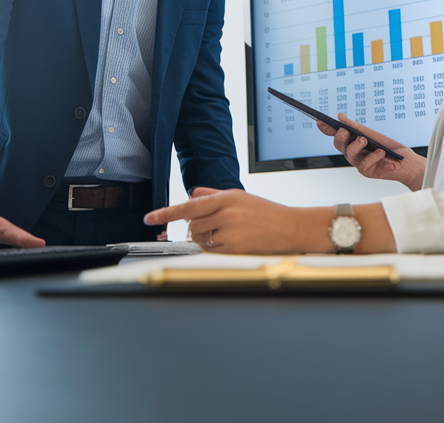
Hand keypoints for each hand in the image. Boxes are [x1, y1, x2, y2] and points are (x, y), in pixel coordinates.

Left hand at [144, 190, 326, 253]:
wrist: (293, 227)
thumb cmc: (269, 213)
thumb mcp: (241, 198)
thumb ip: (214, 195)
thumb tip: (193, 193)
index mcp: (227, 196)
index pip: (189, 204)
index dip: (166, 212)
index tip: (149, 218)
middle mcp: (227, 211)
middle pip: (192, 224)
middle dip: (197, 228)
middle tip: (215, 227)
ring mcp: (230, 230)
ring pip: (201, 239)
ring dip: (207, 240)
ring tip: (228, 235)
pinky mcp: (235, 247)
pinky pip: (212, 251)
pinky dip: (216, 249)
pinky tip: (232, 243)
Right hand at [316, 114, 425, 190]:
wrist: (406, 162)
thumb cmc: (389, 148)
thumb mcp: (372, 134)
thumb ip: (356, 127)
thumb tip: (340, 117)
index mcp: (352, 142)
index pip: (336, 134)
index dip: (326, 128)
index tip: (320, 121)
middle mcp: (353, 153)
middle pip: (339, 145)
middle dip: (339, 137)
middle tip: (344, 130)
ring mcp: (359, 163)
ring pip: (349, 155)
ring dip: (355, 146)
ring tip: (364, 140)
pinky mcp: (367, 171)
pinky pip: (365, 164)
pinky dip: (373, 156)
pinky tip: (381, 152)